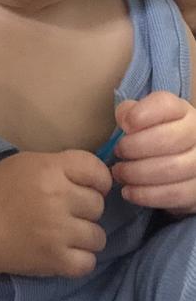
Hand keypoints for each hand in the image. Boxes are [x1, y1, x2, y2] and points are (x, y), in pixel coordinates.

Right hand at [0, 150, 111, 278]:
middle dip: (85, 208)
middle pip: (98, 205)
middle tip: (66, 211)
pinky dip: (79, 259)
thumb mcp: (28, 163)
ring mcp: (58, 232)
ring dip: (84, 235)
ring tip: (65, 234)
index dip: (99, 180)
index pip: (96, 170)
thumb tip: (94, 180)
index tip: (90, 187)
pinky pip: (88, 262)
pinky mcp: (54, 260)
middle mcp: (58, 198)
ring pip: (98, 236)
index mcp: (51, 169)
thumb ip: (60, 167)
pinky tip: (64, 252)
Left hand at [111, 91, 195, 213]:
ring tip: (119, 174)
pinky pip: (174, 194)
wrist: (179, 161)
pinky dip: (146, 195)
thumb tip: (124, 120)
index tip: (125, 126)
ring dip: (137, 174)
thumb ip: (129, 112)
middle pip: (168, 139)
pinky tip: (129, 192)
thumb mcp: (142, 118)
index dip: (143, 114)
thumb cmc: (154, 135)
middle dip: (135, 148)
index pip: (166, 105)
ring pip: (171, 169)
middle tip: (118, 153)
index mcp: (182, 111)